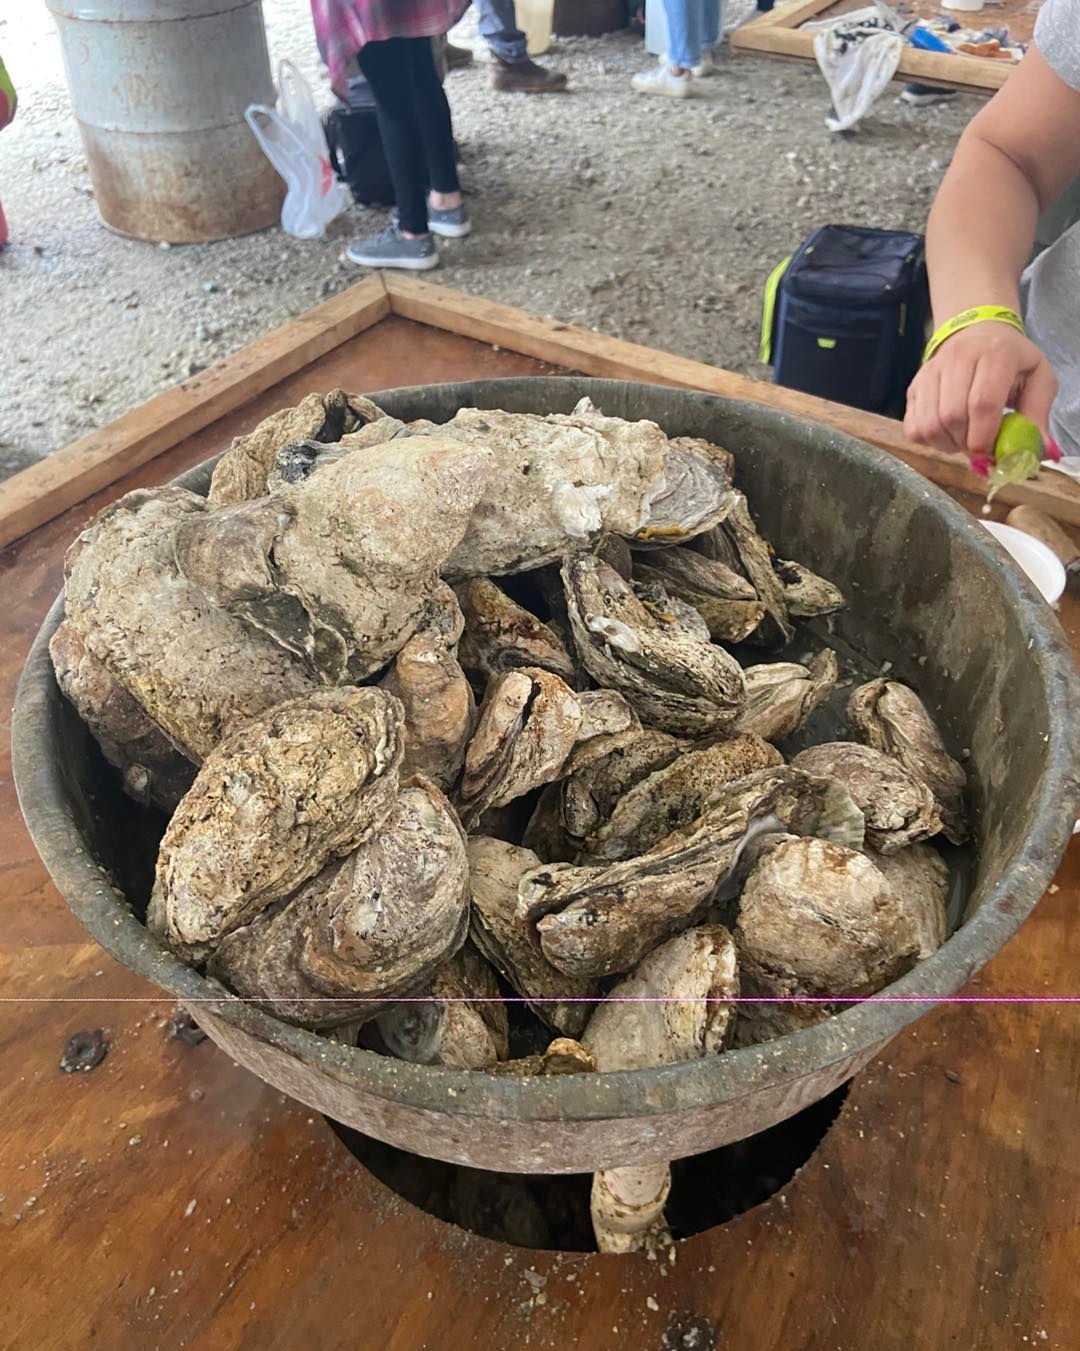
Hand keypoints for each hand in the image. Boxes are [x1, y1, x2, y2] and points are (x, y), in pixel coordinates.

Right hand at [904, 323, 1057, 457]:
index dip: (984, 436)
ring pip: (929, 425)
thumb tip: (1039, 452)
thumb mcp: (1039, 379)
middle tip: (979, 449)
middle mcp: (957, 358)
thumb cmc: (1012, 360)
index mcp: (995, 353)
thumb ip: (1038, 415)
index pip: (982, 402)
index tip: (990, 454)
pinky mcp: (914, 387)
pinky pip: (913, 427)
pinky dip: (929, 441)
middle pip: (952, 416)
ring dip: (946, 444)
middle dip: (965, 443)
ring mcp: (930, 372)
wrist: (978, 334)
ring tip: (963, 440)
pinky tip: (946, 434)